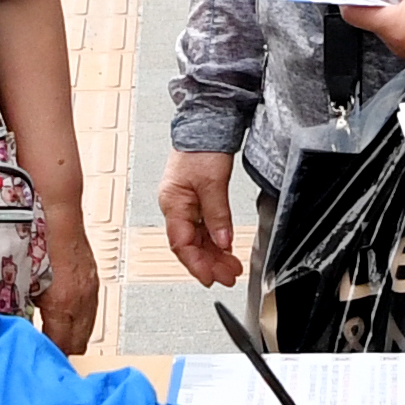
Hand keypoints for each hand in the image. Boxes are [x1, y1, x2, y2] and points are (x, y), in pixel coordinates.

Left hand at [27, 181, 100, 354]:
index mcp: (64, 303)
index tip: (35, 364)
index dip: (48, 358)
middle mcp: (83, 299)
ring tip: (50, 340)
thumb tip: (9, 328)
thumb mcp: (19, 277)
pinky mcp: (92, 279)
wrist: (57, 205)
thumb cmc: (35, 236)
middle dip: (60, 352)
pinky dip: (75, 320)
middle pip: (77, 343)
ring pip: (85, 328)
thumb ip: (15, 307)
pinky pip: (88, 311)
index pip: (60, 346)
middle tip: (41, 356)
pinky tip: (61, 317)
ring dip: (69, 336)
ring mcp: (91, 289)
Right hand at [159, 148, 244, 285]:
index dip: (197, 264)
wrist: (204, 126)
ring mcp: (185, 206)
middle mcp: (176, 207)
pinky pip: (202, 229)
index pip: (182, 244)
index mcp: (173, 204)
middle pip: (189, 245)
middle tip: (229, 276)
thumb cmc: (200, 148)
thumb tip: (223, 242)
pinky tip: (226, 249)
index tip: (211, 278)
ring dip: (213, 255)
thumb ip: (218, 215)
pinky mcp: (195, 202)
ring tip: (231, 266)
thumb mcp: (212, 183)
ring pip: (197, 239)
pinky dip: (215, 241)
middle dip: (209, 263)